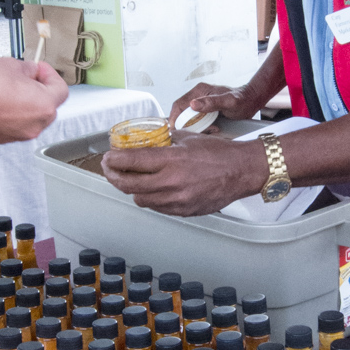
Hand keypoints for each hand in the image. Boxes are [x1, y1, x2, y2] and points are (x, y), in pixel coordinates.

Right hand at [0, 56, 67, 143]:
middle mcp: (35, 124)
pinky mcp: (1, 138)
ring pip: (30, 117)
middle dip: (38, 90)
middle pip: (47, 106)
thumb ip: (27, 68)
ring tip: (8, 88)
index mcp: (44, 105)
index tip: (39, 68)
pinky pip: (13, 124)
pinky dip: (10, 114)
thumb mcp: (11, 64)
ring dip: (24, 103)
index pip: (61, 89)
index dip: (50, 74)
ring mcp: (18, 134)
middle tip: (26, 77)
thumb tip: (30, 70)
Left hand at [102, 134, 266, 215]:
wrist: (242, 171)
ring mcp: (177, 200)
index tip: (107, 158)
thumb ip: (164, 141)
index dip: (114, 160)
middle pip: (129, 185)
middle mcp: (172, 182)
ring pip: (141, 199)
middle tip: (110, 170)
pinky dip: (151, 198)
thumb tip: (146, 140)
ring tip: (131, 180)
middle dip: (114, 177)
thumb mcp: (188, 138)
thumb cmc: (219, 153)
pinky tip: (153, 189)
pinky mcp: (183, 211)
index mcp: (172, 159)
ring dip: (132, 189)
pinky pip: (157, 207)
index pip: (132, 161)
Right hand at [168, 82, 262, 128]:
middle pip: (182, 112)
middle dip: (186, 125)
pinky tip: (212, 129)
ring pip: (189, 118)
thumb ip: (211, 102)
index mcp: (199, 91)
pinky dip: (201, 127)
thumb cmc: (242, 99)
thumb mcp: (228, 102)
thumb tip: (193, 104)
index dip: (174, 118)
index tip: (175, 130)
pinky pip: (197, 120)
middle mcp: (198, 95)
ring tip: (209, 130)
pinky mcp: (205, 109)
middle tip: (195, 134)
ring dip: (195, 127)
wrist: (252, 100)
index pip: (179, 105)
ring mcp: (201, 102)